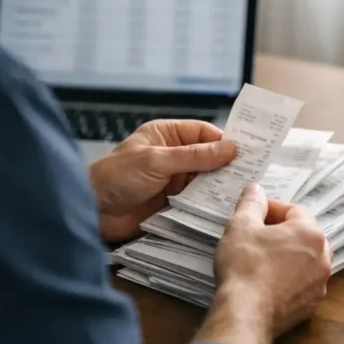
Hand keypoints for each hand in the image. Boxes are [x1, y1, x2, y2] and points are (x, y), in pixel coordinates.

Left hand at [89, 119, 235, 241]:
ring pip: (206, 179)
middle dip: (227, 164)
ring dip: (220, 185)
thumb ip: (194, 156)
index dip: (225, 140)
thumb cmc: (115, 177)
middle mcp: (172, 155)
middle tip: (252, 173)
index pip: (203, 133)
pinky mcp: (173, 201)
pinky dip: (210, 202)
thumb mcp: (157, 161)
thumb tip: (229, 148)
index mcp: (166, 135)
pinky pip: (198, 199)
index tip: (248, 151)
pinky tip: (224, 205)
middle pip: (208, 156)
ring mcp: (173, 179)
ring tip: (242, 191)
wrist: (91, 210)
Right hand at [215, 184, 331, 336]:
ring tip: (261, 258)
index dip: (272, 210)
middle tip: (258, 236)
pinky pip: (301, 284)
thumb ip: (251, 203)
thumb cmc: (245, 266)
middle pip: (304, 235)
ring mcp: (319, 284)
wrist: (246, 313)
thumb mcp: (241, 225)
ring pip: (305, 261)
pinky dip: (288, 280)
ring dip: (287, 256)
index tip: (254, 214)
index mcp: (311, 233)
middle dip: (282, 232)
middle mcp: (323, 258)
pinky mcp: (310, 306)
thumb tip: (255, 190)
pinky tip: (267, 282)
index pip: (295, 211)